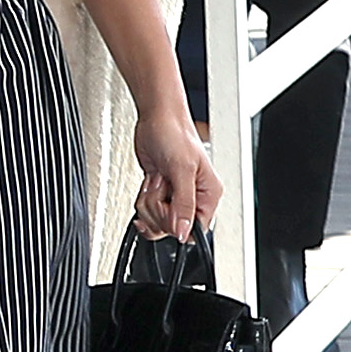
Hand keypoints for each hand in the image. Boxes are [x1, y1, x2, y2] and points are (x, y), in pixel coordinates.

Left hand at [128, 102, 219, 243]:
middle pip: (171, 228)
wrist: (155, 119)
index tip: (169, 206)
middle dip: (159, 208)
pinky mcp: (158, 193)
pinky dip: (142, 198)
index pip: (196, 229)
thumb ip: (184, 204)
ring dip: (149, 200)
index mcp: (208, 194)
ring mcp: (173, 196)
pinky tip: (150, 183)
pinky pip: (146, 211)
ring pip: (155, 221)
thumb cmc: (175, 133)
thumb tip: (183, 232)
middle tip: (164, 185)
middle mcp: (192, 198)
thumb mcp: (182, 170)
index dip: (177, 223)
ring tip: (159, 179)